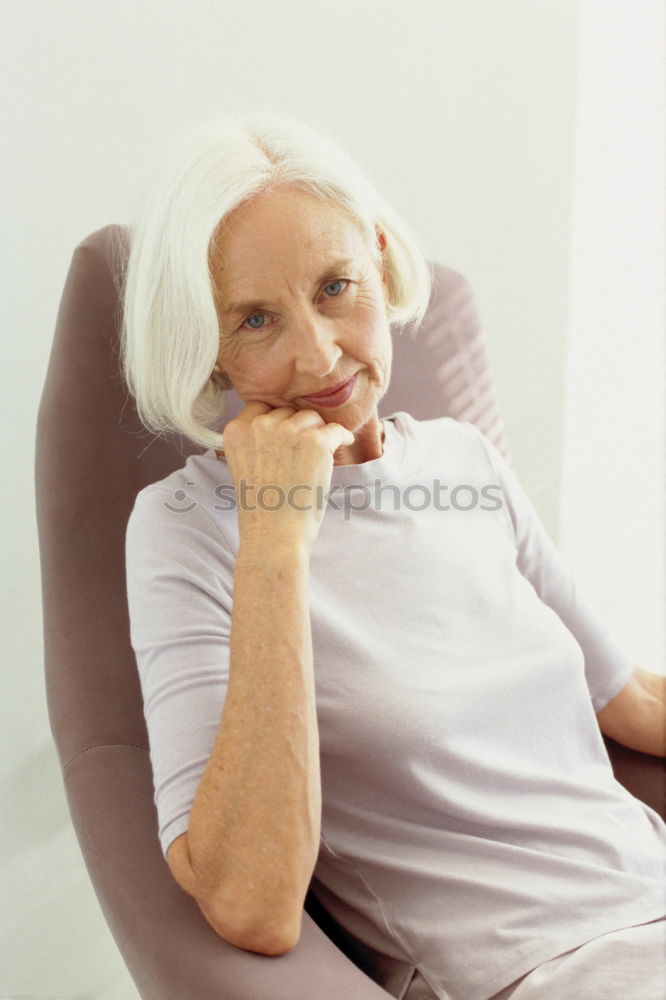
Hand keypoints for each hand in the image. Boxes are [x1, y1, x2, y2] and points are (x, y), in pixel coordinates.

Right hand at [219, 402, 353, 550]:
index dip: (276, 422)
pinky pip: (336, 429)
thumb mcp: (243, 467)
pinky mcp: (315, 442)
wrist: (274, 535)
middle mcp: (259, 426)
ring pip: (312, 418)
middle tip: (302, 456)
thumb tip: (282, 424)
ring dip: (318, 434)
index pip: (261, 408)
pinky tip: (341, 447)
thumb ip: (254, 442)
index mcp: (236, 431)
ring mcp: (288, 432)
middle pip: (287, 412)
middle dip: (297, 429)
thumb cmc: (261, 510)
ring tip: (317, 459)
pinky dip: (341, 438)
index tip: (284, 439)